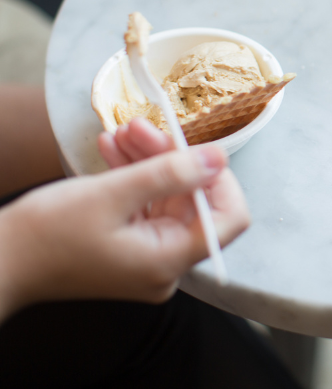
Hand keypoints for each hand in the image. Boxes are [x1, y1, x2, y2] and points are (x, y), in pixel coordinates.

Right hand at [0, 120, 248, 319]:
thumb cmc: (46, 235)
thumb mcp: (113, 195)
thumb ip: (172, 174)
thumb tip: (220, 158)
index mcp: (169, 260)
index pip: (228, 219)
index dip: (219, 180)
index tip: (197, 148)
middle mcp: (166, 263)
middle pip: (192, 201)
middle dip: (171, 157)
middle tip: (142, 126)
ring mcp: (148, 254)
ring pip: (166, 196)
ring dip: (148, 159)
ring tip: (123, 129)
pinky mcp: (130, 244)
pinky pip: (144, 204)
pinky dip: (133, 175)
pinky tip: (113, 148)